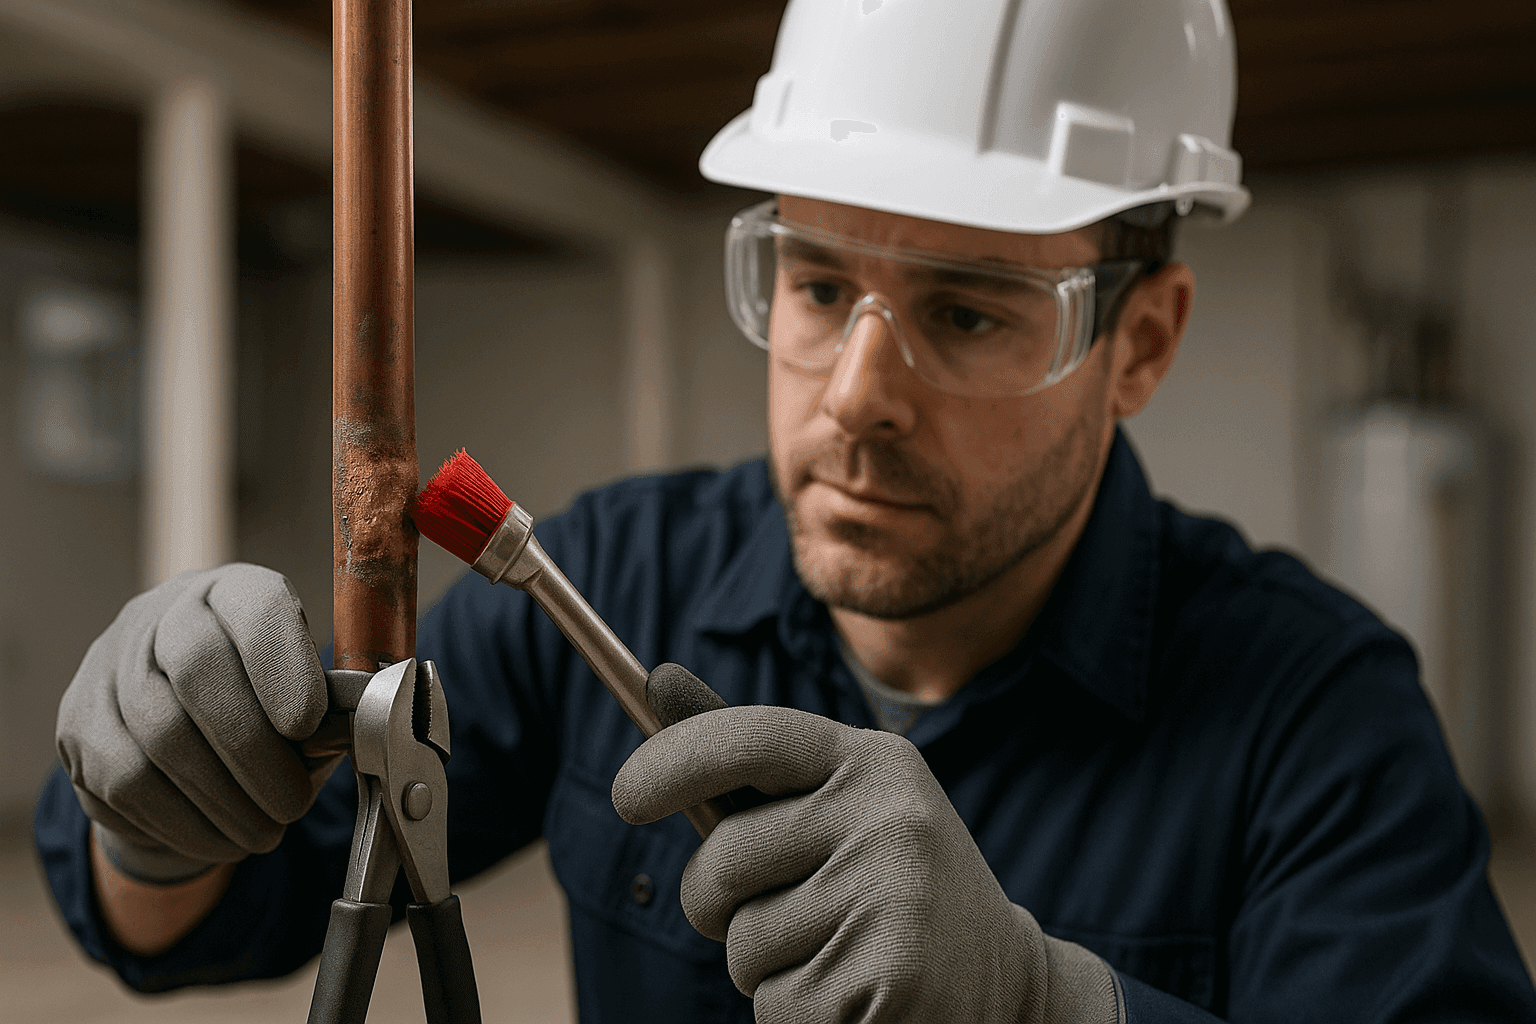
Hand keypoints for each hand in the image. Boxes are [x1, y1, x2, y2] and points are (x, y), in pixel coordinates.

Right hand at [57, 564, 332, 882]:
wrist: (183, 728)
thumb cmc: (266, 707)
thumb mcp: (306, 694)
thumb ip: (328, 709)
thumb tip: (348, 734)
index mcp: (233, 592)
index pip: (256, 607)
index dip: (283, 666)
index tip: (309, 724)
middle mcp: (162, 614)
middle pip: (199, 671)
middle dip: (254, 751)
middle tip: (292, 804)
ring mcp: (110, 666)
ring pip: (160, 734)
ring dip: (222, 799)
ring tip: (265, 832)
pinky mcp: (77, 724)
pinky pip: (125, 781)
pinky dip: (182, 821)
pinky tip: (221, 840)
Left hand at [612, 703, 1123, 1023]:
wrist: (1009, 986)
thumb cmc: (893, 888)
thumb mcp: (842, 810)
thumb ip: (755, 768)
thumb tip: (656, 682)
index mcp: (873, 763)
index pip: (751, 738)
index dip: (673, 759)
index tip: (625, 797)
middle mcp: (888, 815)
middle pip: (723, 860)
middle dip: (716, 903)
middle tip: (775, 913)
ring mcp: (894, 893)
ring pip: (745, 945)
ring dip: (769, 969)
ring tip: (840, 955)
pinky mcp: (892, 975)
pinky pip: (777, 1006)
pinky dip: (799, 1015)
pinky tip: (857, 1000)